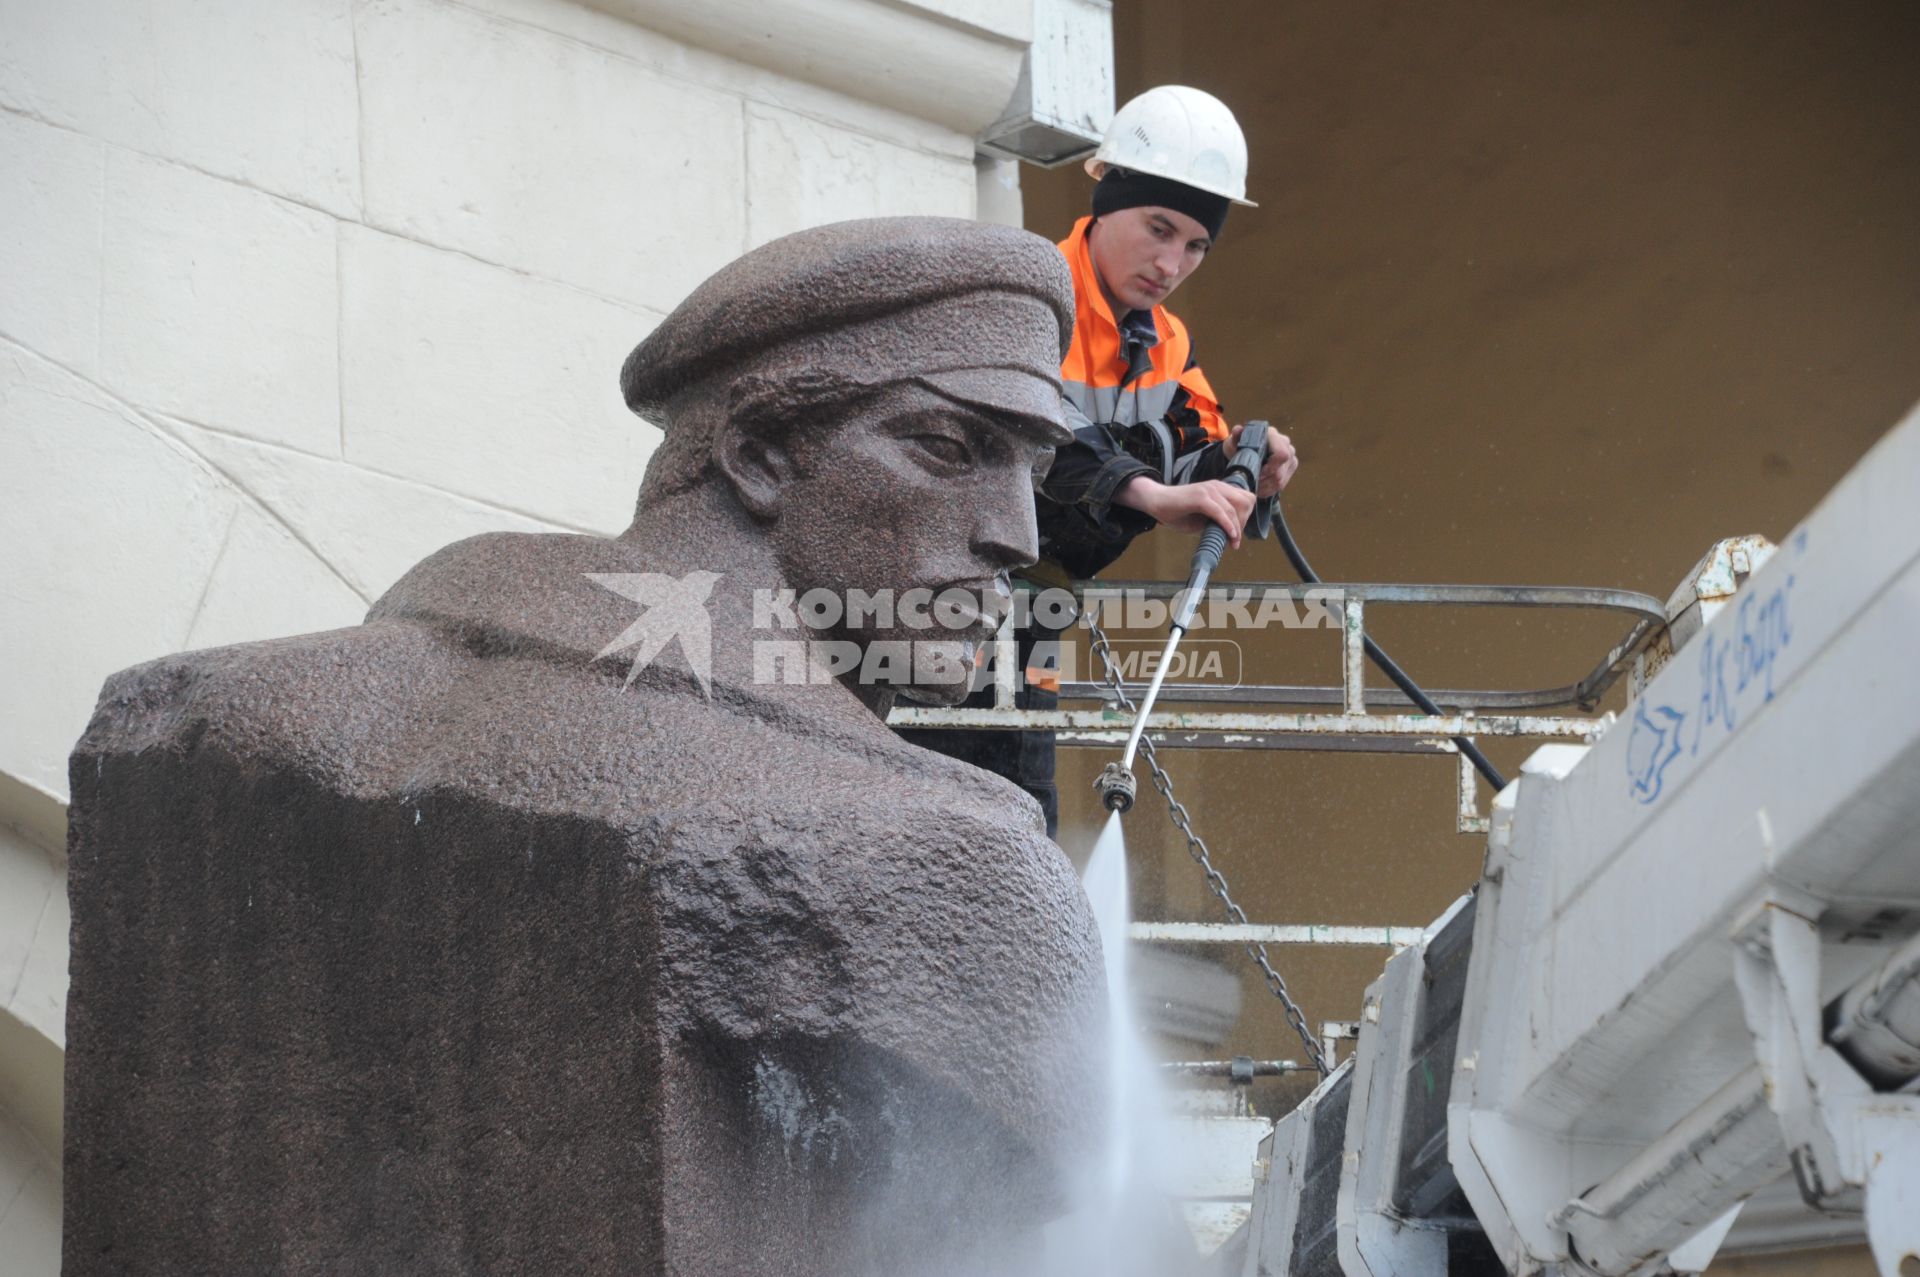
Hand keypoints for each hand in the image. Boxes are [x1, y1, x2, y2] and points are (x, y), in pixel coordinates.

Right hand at [1115, 476, 1257, 547]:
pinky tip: (1230, 536)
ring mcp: (1209, 490)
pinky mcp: (1200, 497)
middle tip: (1234, 538)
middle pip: (1246, 502)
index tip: (1237, 532)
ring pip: (1235, 509)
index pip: (1246, 499)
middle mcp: (1217, 486)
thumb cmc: (1176, 511)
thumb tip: (1231, 533)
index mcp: (1219, 489)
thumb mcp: (1202, 517)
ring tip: (1233, 542)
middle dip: (1243, 522)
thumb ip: (1216, 520)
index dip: (1245, 516)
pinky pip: (1221, 512)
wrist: (1155, 501)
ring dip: (1236, 528)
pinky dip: (1228, 525)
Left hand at [1230, 423, 1298, 496]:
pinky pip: (1282, 484)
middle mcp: (1285, 444)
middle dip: (1264, 481)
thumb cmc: (1240, 446)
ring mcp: (1290, 456)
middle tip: (1252, 483)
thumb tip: (1238, 429)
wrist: (1247, 452)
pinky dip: (1268, 489)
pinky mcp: (1290, 467)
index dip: (1270, 468)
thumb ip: (1236, 436)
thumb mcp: (1234, 442)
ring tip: (1253, 487)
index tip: (1257, 474)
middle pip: (1280, 471)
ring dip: (1265, 487)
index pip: (1281, 454)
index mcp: (1273, 435)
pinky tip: (1259, 488)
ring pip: (1280, 480)